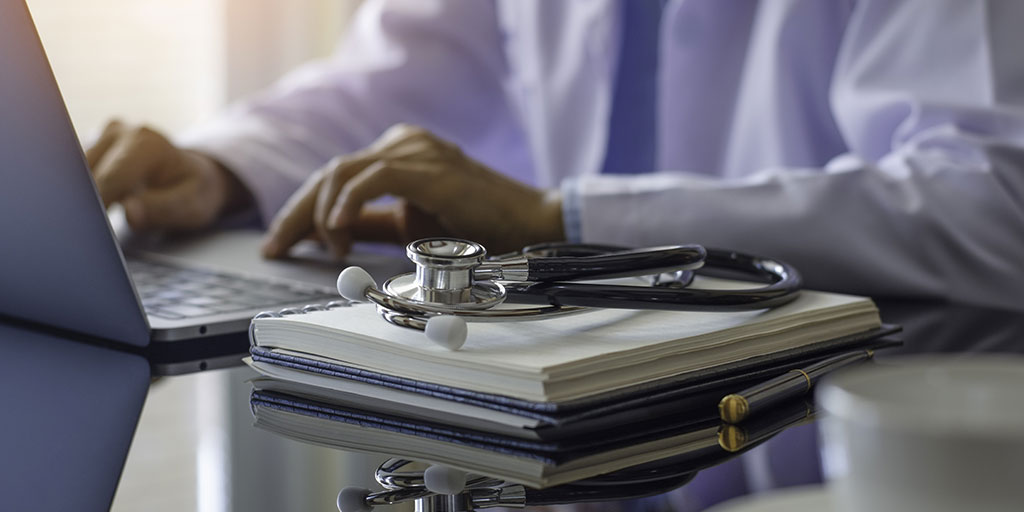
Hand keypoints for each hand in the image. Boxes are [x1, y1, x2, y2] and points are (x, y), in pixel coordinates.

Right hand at [85, 120, 249, 230]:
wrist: (196, 174)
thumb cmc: (196, 191)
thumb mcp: (192, 205)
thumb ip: (162, 209)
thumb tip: (130, 212)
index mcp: (148, 144)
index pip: (110, 179)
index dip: (98, 207)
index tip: (94, 232)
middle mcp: (123, 132)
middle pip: (87, 173)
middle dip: (86, 203)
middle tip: (92, 232)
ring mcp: (106, 135)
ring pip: (76, 172)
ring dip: (82, 197)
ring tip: (96, 220)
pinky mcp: (95, 144)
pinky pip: (77, 170)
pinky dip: (82, 191)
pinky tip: (94, 208)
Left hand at [262, 124, 564, 258]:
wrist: (529, 224)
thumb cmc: (478, 227)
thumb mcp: (409, 228)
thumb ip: (370, 226)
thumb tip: (327, 237)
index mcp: (398, 153)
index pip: (335, 177)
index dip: (301, 211)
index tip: (278, 243)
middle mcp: (402, 143)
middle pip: (330, 172)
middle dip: (297, 213)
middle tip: (276, 246)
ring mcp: (415, 150)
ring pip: (343, 172)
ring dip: (323, 214)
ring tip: (329, 246)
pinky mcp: (427, 166)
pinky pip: (372, 178)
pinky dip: (348, 202)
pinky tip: (339, 228)